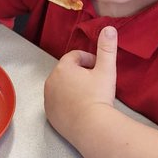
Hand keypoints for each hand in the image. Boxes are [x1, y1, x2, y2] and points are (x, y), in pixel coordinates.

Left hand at [44, 25, 117, 141]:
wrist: (91, 128)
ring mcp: (48, 99)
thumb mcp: (106, 70)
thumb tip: (109, 28)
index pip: (75, 56)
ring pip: (61, 87)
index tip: (99, 68)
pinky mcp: (49, 115)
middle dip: (80, 74)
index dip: (89, 60)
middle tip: (96, 84)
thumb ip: (107, 47)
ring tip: (89, 97)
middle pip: (67, 72)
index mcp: (63, 67)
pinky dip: (67, 103)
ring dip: (72, 88)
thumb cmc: (99, 97)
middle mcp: (50, 81)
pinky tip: (80, 109)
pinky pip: (58, 103)